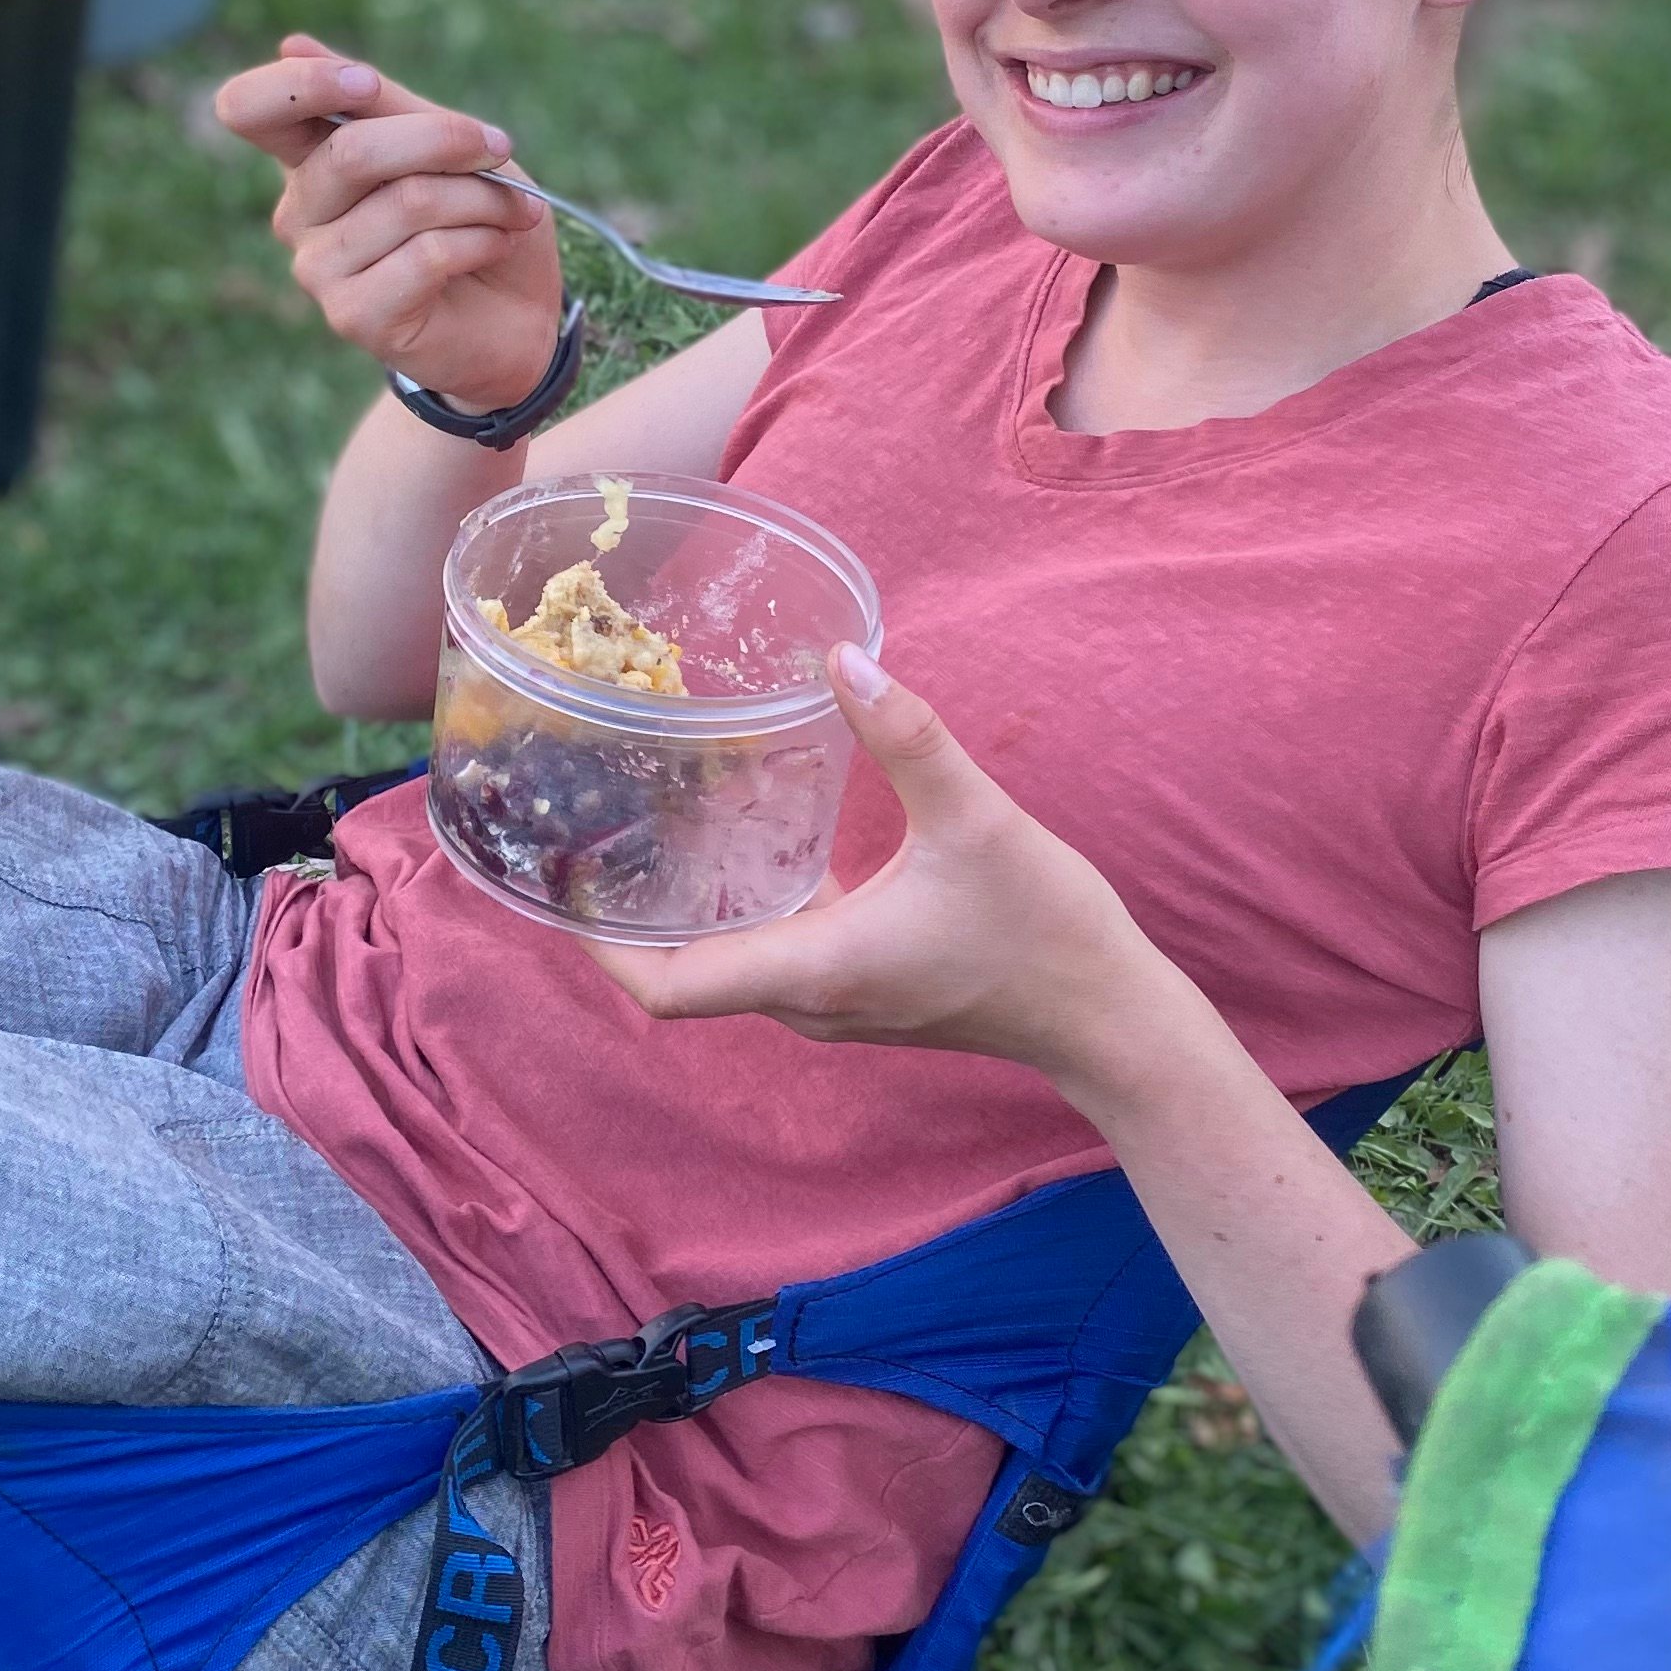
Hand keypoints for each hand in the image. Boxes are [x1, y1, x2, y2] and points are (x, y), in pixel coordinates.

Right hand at [209, 32, 565, 413]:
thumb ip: (383, 103)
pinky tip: (493, 248)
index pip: (248, 108)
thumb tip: (293, 43)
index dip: (300, 86)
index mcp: (308, 158)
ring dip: (481, 199)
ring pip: (406, 202)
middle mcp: (299, 212)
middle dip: (443, 140)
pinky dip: (481, 240)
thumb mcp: (446, 144)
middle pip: (351, 151)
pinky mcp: (353, 316)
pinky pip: (427, 254)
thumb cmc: (478, 219)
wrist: (520, 318)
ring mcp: (318, 269)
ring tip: (510, 213)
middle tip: (499, 147)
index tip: (367, 85)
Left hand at [575, 647, 1177, 1092]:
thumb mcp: (976, 817)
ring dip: (685, 914)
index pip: (670, 990)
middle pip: (684, 978)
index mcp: (815, 971)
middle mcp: (811, 1002)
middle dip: (629, 919)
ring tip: (651, 830)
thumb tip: (844, 657)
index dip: (601, 949)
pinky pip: (773, 958)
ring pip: (728, 968)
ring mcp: (837, 1005)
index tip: (563, 886)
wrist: (1108, 1014)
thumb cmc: (1044, 928)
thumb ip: (906, 734)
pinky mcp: (863, 992)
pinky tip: (751, 846)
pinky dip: (742, 913)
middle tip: (593, 833)